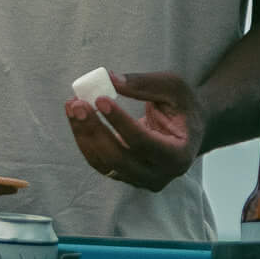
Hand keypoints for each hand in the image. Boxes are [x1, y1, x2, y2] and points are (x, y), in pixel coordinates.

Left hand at [66, 71, 204, 190]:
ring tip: (72, 105)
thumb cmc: (183, 106)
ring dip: (84, 133)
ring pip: (104, 162)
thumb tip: (110, 79)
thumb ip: (145, 84)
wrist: (186, 130)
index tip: (101, 99)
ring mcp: (139, 179)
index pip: (143, 142)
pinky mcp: (123, 176)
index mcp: (179, 156)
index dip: (120, 122)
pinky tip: (76, 116)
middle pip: (119, 157)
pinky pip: (98, 161)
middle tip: (78, 103)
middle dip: (95, 129)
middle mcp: (159, 174)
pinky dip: (84, 139)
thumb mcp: (174, 88)